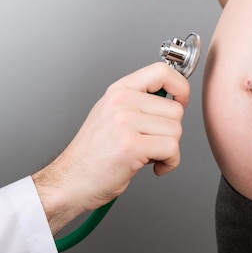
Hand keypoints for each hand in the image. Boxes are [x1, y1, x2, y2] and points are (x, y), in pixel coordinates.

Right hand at [33, 62, 189, 232]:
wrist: (71, 180)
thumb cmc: (93, 153)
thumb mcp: (112, 114)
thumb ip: (140, 102)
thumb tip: (173, 99)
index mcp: (119, 91)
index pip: (162, 72)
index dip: (180, 87)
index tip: (180, 102)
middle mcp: (121, 102)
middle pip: (175, 110)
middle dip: (170, 132)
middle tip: (151, 142)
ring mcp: (125, 122)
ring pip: (176, 131)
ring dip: (168, 149)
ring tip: (147, 154)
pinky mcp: (131, 145)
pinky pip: (171, 149)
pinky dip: (169, 162)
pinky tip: (153, 165)